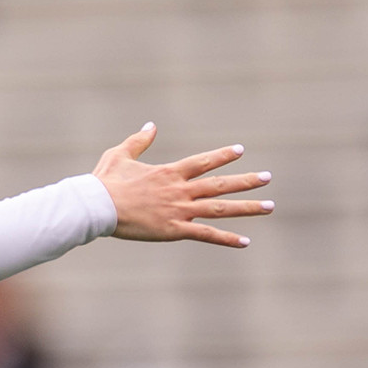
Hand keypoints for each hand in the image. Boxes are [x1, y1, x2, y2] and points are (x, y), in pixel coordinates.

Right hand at [93, 123, 272, 247]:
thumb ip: (139, 141)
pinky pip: (206, 234)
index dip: (223, 155)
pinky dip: (227, 239)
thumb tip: (151, 126)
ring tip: (270, 206)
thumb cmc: (105, 182)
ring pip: (221, 208)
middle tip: (267, 178)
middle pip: (220, 184)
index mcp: (170, 172)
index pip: (204, 161)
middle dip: (246, 181)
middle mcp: (181, 190)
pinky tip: (246, 241)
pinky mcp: (174, 230)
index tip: (240, 151)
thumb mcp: (120, 154)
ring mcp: (180, 210)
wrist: (97, 206)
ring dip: (247, 207)